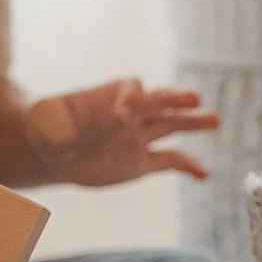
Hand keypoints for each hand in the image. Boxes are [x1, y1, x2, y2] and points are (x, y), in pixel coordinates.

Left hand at [25, 79, 219, 186]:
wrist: (52, 151)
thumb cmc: (47, 128)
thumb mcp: (46, 121)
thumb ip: (59, 127)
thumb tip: (66, 139)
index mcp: (109, 96)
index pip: (131, 87)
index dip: (132, 96)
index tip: (124, 113)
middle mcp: (131, 113)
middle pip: (160, 101)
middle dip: (176, 99)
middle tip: (194, 98)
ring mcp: (139, 137)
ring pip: (171, 126)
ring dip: (192, 123)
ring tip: (214, 121)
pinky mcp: (142, 162)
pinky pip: (170, 161)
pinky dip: (188, 166)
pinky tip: (204, 174)